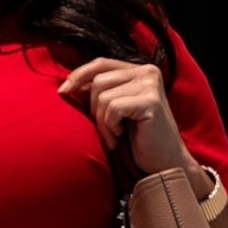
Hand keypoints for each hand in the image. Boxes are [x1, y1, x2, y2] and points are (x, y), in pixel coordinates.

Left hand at [58, 56, 195, 182]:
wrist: (164, 164)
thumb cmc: (138, 139)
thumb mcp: (116, 109)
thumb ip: (101, 91)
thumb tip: (68, 84)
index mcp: (140, 70)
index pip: (101, 63)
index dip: (80, 75)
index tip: (64, 91)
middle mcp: (148, 72)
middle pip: (98, 80)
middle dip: (94, 108)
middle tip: (107, 130)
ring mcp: (151, 85)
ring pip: (103, 96)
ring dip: (103, 122)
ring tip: (115, 136)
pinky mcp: (150, 101)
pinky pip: (112, 108)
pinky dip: (111, 126)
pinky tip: (121, 136)